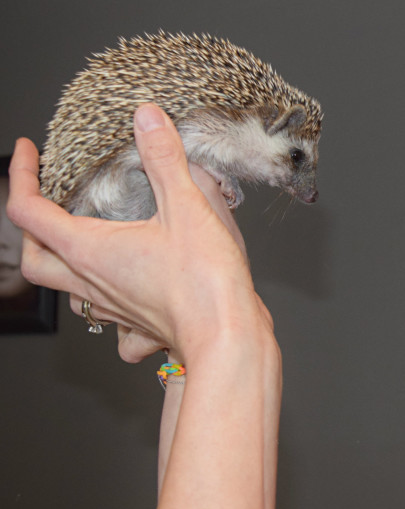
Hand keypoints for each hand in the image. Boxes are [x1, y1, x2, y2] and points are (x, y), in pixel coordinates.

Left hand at [7, 104, 268, 364]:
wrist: (228, 339)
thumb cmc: (206, 284)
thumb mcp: (188, 208)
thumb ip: (164, 159)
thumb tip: (147, 118)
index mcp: (90, 251)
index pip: (28, 211)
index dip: (22, 175)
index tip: (28, 152)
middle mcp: (93, 284)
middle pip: (34, 259)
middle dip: (30, 228)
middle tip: (44, 204)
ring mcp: (115, 309)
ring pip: (67, 291)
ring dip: (63, 263)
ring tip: (83, 241)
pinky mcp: (141, 325)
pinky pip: (109, 319)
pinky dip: (107, 301)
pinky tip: (129, 289)